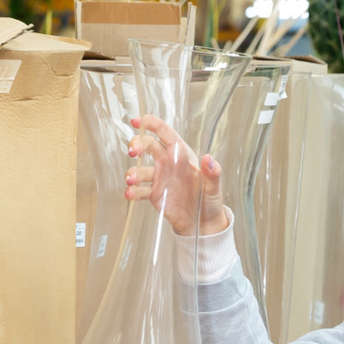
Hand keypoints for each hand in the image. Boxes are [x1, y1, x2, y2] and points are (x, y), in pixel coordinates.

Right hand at [125, 115, 230, 237]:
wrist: (202, 222)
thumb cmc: (209, 200)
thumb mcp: (214, 187)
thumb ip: (213, 173)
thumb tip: (209, 159)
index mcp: (183, 156)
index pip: (166, 134)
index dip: (152, 124)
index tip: (138, 120)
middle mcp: (168, 164)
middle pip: (149, 147)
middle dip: (138, 145)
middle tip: (132, 151)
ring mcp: (159, 178)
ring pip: (141, 170)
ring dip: (132, 173)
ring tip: (130, 180)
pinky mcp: (154, 194)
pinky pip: (140, 190)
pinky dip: (132, 191)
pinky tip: (129, 193)